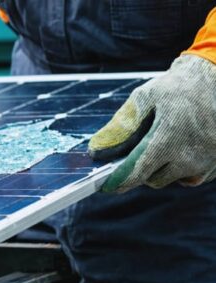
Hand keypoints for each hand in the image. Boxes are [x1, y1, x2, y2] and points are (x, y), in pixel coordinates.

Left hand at [89, 55, 215, 192]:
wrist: (215, 80)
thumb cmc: (175, 88)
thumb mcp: (144, 99)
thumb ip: (120, 126)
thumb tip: (95, 149)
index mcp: (170, 138)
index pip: (137, 172)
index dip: (118, 181)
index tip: (105, 185)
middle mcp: (190, 156)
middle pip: (151, 179)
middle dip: (140, 169)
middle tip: (136, 150)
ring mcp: (205, 163)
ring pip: (169, 179)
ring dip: (159, 169)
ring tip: (161, 143)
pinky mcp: (214, 167)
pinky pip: (187, 178)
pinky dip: (178, 169)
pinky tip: (179, 147)